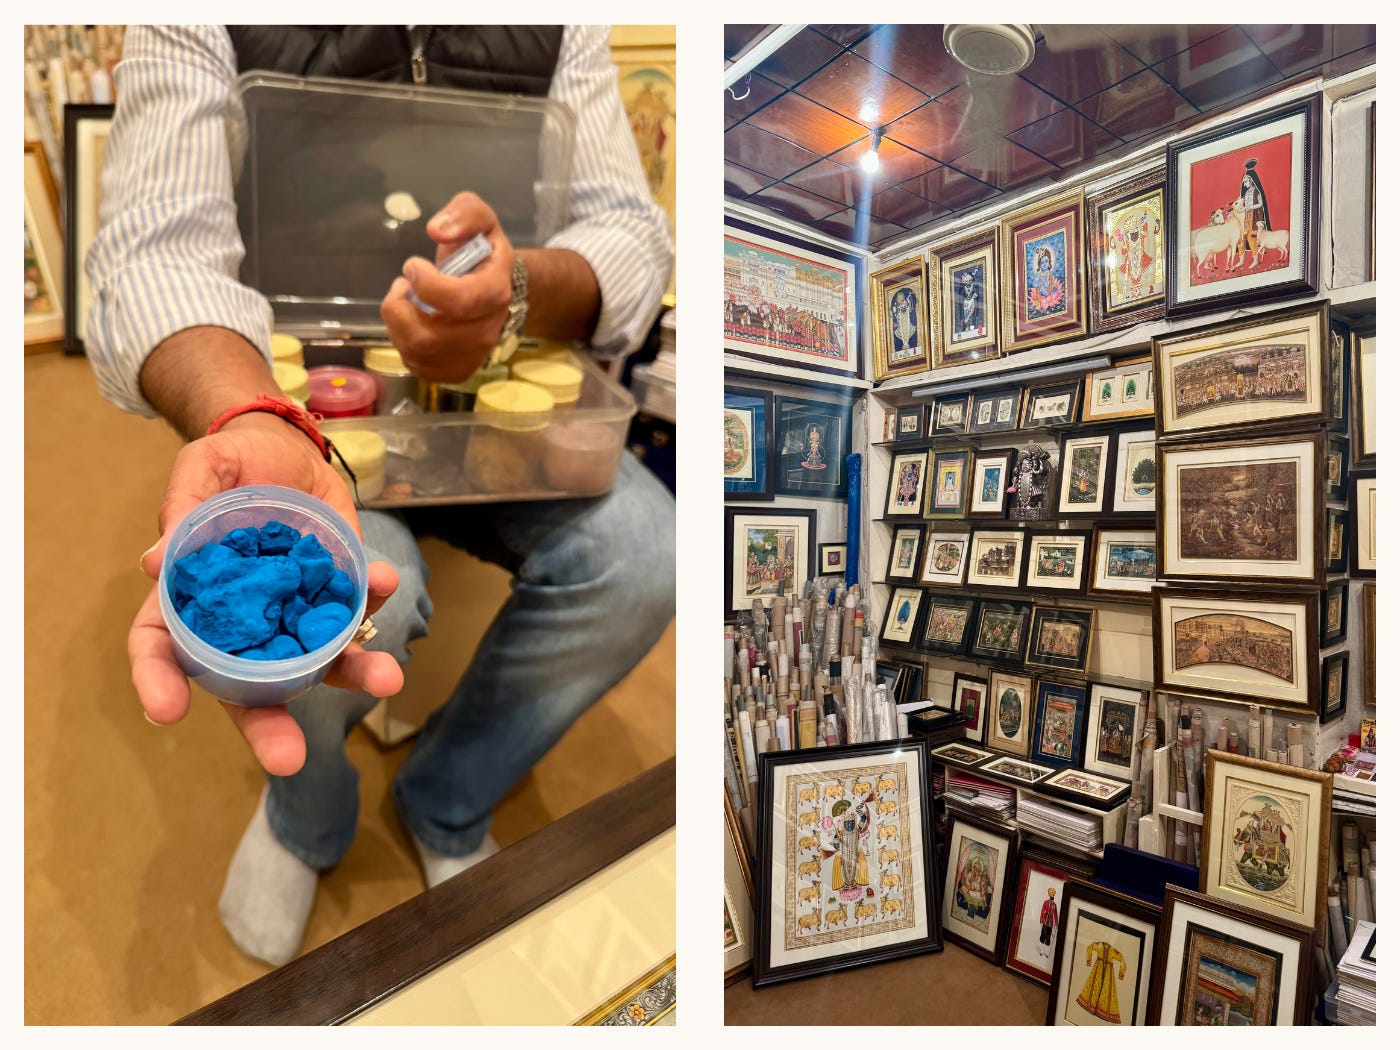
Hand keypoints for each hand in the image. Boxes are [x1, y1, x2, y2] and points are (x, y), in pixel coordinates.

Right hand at [131, 413, 403, 775]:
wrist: (287, 447)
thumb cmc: (230, 462)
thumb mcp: (203, 468)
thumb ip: (184, 509)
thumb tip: (157, 560)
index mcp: (190, 600)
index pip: (161, 649)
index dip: (158, 681)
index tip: (167, 710)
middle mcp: (244, 623)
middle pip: (246, 687)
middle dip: (268, 726)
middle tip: (288, 759)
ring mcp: (295, 612)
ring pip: (318, 660)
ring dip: (352, 672)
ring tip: (385, 679)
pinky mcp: (338, 592)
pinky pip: (358, 608)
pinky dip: (375, 602)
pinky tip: (385, 582)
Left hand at [381, 192, 514, 382]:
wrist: (497, 283)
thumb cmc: (482, 250)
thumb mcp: (480, 217)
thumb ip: (463, 214)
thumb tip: (436, 230)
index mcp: (495, 292)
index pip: (458, 301)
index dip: (426, 285)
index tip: (413, 265)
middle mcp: (487, 330)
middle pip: (430, 337)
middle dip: (399, 308)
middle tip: (402, 287)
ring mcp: (472, 354)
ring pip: (418, 353)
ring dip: (397, 324)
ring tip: (403, 303)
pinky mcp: (457, 369)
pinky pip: (419, 367)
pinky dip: (403, 344)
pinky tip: (410, 324)